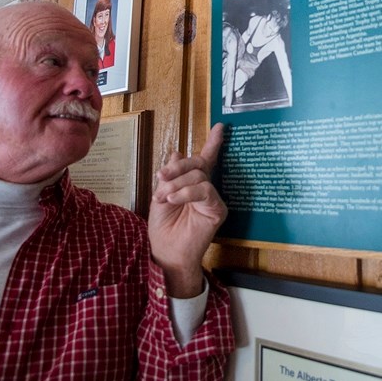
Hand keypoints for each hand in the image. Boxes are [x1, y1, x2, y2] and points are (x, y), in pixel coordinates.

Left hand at [148, 124, 227, 297]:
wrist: (167, 253)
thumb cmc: (163, 228)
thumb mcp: (160, 195)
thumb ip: (170, 176)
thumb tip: (176, 153)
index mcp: (192, 184)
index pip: (204, 161)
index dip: (213, 144)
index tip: (221, 127)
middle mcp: (205, 189)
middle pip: (197, 164)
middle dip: (178, 167)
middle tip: (161, 178)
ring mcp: (213, 199)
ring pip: (198, 176)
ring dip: (176, 184)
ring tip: (163, 197)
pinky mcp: (217, 209)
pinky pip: (204, 191)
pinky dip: (186, 193)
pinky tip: (173, 200)